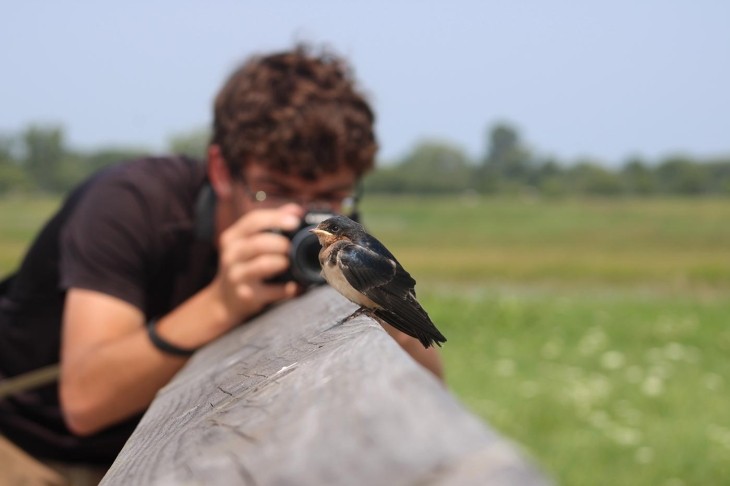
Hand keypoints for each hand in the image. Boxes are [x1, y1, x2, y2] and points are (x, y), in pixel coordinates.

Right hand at [212, 203, 303, 327]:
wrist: (224, 299)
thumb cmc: (243, 264)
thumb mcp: (248, 241)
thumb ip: (271, 223)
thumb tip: (295, 210)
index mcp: (232, 237)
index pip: (253, 221)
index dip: (275, 218)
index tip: (295, 221)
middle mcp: (231, 255)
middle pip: (258, 243)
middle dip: (280, 243)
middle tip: (290, 247)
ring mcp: (236, 276)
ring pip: (262, 265)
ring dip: (281, 262)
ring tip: (287, 263)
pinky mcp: (246, 295)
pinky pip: (271, 290)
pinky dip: (285, 288)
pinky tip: (292, 286)